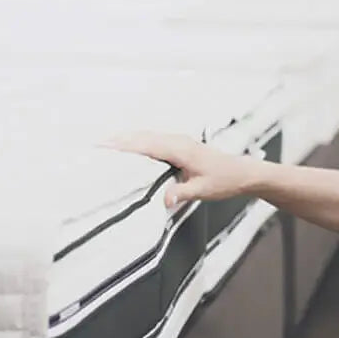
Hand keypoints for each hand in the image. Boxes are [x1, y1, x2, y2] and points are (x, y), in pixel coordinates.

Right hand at [102, 131, 259, 207]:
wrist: (242, 172)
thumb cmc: (224, 181)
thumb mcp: (204, 190)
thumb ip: (183, 193)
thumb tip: (164, 200)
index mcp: (181, 150)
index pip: (148, 145)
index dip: (125, 145)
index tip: (105, 145)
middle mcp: (178, 142)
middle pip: (143, 137)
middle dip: (120, 139)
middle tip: (96, 145)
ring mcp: (179, 142)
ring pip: (148, 137)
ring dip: (128, 139)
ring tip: (105, 144)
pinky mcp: (180, 146)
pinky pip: (155, 141)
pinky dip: (139, 142)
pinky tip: (128, 148)